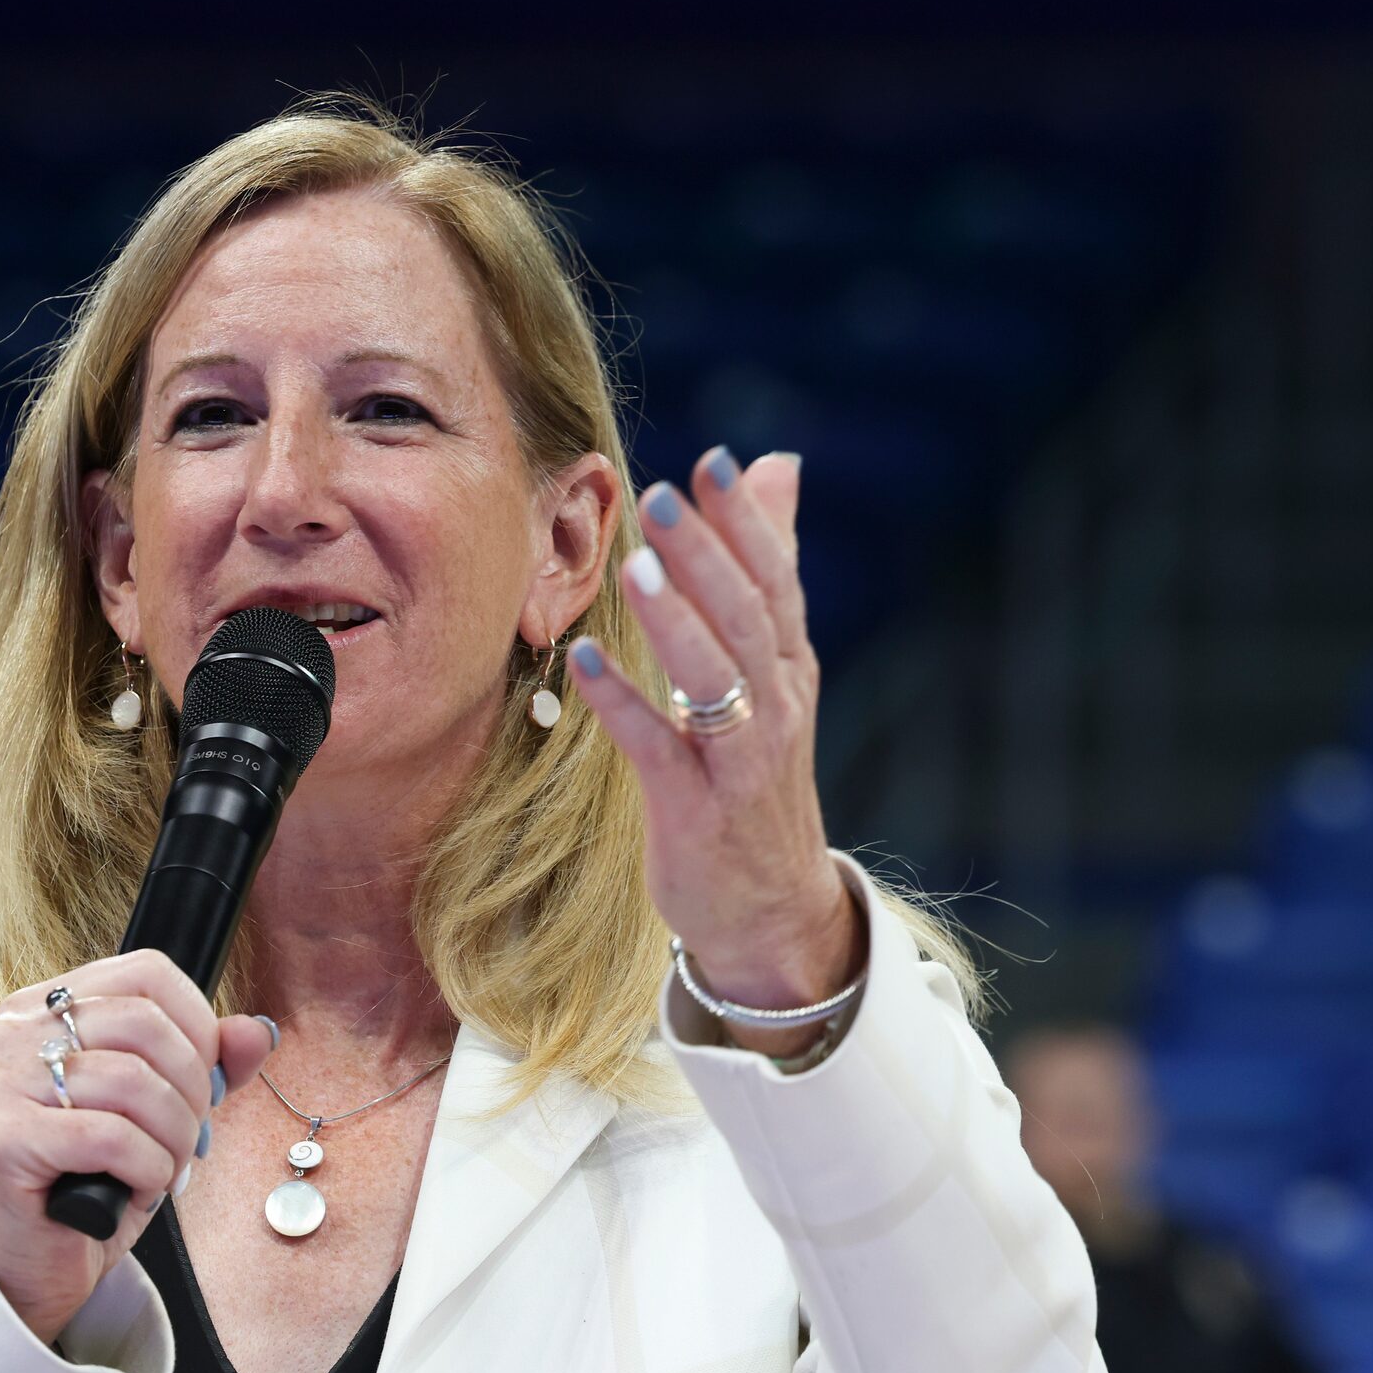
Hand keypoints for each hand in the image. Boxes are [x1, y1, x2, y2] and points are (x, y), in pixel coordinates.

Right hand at [0, 950, 274, 1346]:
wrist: (29, 1266)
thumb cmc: (87, 1182)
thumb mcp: (157, 1114)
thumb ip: (206, 1065)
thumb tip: (254, 1032)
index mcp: (42, 1008)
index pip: (146, 973)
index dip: (198, 1026)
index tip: (206, 1078)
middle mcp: (10, 1033)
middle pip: (144, 1023)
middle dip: (191, 1090)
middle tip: (188, 1139)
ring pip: (132, 1082)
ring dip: (172, 1138)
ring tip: (161, 1170)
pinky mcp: (2, 1139)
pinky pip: (111, 1138)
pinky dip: (146, 1169)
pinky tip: (133, 1191)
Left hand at [566, 447, 861, 1048]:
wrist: (772, 909)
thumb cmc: (757, 776)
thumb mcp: (773, 669)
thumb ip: (768, 568)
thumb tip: (777, 466)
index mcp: (789, 669)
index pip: (775, 581)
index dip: (745, 523)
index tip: (712, 463)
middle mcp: (775, 708)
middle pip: (747, 619)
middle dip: (707, 556)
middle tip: (663, 496)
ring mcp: (740, 764)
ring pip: (716, 681)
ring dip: (676, 623)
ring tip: (636, 565)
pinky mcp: (697, 812)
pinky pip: (659, 752)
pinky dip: (624, 705)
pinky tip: (583, 662)